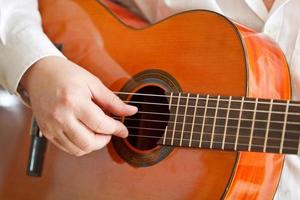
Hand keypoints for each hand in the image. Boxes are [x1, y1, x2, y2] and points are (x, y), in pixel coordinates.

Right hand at [20, 56, 136, 155]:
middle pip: (89, 142)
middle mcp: (61, 116)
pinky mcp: (47, 132)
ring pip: (78, 150)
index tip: (123, 130)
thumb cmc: (66, 74)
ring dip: (94, 145)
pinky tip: (85, 133)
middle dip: (105, 140)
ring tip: (97, 131)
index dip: (116, 129)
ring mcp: (52, 126)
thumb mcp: (93, 83)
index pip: (100, 125)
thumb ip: (112, 100)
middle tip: (110, 130)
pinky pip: (67, 148)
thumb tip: (131, 111)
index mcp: (74, 101)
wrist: (39, 73)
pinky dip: (80, 146)